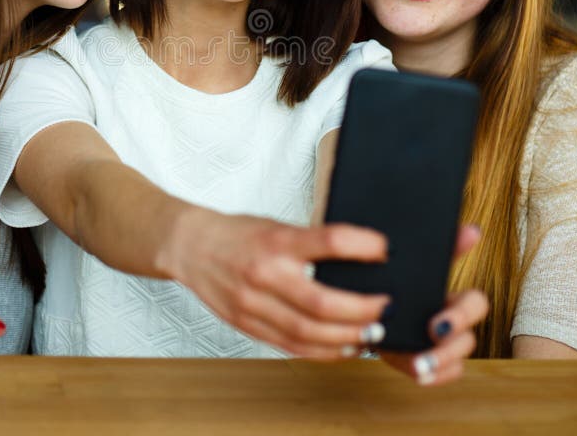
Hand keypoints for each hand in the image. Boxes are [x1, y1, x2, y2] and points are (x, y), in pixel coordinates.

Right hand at [164, 209, 391, 358]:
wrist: (191, 246)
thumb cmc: (238, 233)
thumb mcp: (275, 226)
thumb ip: (309, 242)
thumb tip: (359, 258)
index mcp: (275, 241)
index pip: (328, 241)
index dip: (363, 246)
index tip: (385, 250)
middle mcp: (264, 273)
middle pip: (322, 301)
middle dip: (361, 310)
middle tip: (384, 308)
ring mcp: (253, 304)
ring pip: (308, 332)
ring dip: (347, 338)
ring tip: (371, 333)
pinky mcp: (247, 325)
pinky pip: (291, 346)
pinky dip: (322, 352)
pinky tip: (344, 347)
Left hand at [381, 224, 488, 384]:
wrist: (369, 295)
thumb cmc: (398, 276)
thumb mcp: (412, 260)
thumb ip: (439, 246)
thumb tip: (473, 229)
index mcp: (450, 296)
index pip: (475, 303)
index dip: (465, 312)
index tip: (439, 320)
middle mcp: (450, 322)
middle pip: (469, 335)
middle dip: (453, 340)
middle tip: (430, 334)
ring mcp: (439, 345)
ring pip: (458, 358)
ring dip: (441, 361)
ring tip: (419, 363)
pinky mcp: (424, 360)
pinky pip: (443, 374)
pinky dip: (434, 376)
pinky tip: (417, 372)